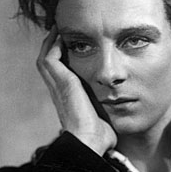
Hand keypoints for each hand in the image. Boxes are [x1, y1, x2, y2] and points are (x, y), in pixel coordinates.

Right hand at [36, 27, 116, 154]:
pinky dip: (53, 45)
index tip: (73, 47)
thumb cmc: (99, 138)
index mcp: (68, 99)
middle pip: (49, 64)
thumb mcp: (105, 120)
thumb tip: (124, 112)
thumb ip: (109, 113)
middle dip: (54, 47)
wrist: (89, 142)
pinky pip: (50, 58)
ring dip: (52, 43)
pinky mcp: (62, 83)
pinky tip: (62, 35)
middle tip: (62, 32)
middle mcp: (59, 92)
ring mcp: (57, 87)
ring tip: (60, 29)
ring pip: (46, 58)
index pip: (60, 75)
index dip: (63, 60)